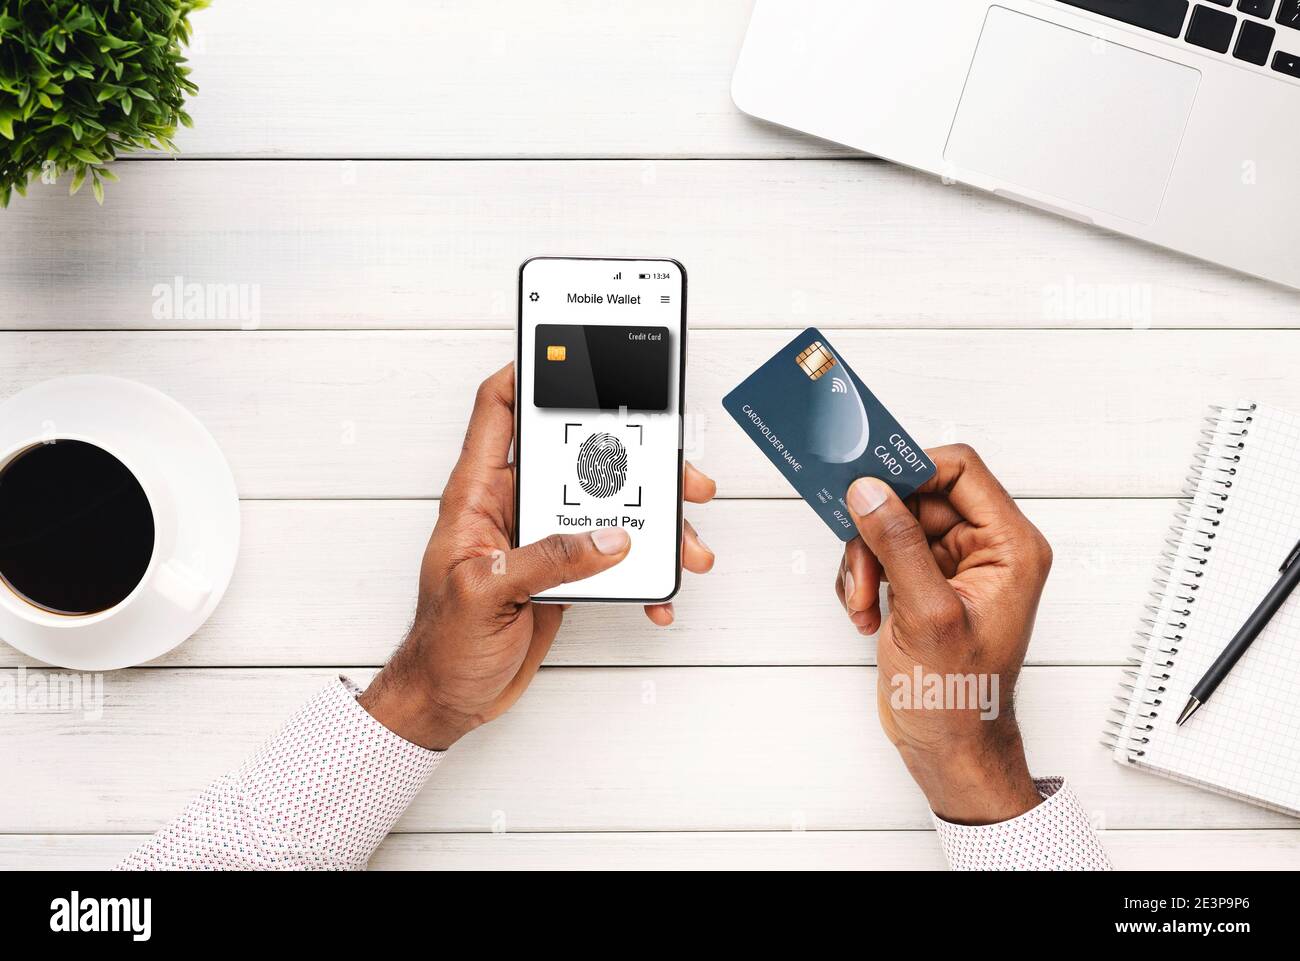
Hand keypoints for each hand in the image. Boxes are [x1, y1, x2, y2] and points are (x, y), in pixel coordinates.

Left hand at [359, 364, 716, 749]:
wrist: (447, 702)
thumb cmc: (440, 646)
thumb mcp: (484, 595)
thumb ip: (545, 560)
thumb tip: (607, 539)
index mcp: (478, 496)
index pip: (498, 411)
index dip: (528, 372)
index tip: (570, 351)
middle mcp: (512, 508)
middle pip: (579, 459)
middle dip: (635, 461)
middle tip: (678, 475)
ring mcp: (542, 540)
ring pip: (608, 510)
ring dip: (653, 527)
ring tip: (687, 547)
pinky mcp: (564, 575)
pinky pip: (613, 561)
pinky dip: (641, 578)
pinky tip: (655, 596)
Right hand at [835, 445, 1052, 824]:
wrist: (948, 747)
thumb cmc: (959, 696)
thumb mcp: (926, 613)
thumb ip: (897, 544)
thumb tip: (870, 491)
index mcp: (1010, 547)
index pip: (960, 471)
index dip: (911, 471)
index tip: (867, 486)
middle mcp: (986, 549)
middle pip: (916, 498)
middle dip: (877, 533)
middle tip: (862, 571)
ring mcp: (953, 566)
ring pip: (892, 526)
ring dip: (864, 561)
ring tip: (864, 603)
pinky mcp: (925, 583)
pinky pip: (882, 553)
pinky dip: (863, 579)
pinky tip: (867, 614)